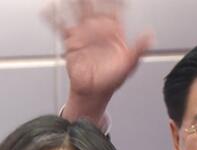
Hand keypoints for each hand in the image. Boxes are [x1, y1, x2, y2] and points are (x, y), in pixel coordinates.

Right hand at [45, 0, 152, 123]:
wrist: (94, 93)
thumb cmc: (112, 79)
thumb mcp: (129, 65)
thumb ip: (139, 49)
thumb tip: (149, 35)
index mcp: (113, 31)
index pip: (113, 11)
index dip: (115, 3)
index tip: (118, 0)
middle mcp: (97, 30)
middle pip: (94, 8)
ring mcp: (83, 34)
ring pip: (77, 14)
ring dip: (73, 4)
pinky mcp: (71, 43)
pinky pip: (60, 29)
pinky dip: (53, 19)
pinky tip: (48, 11)